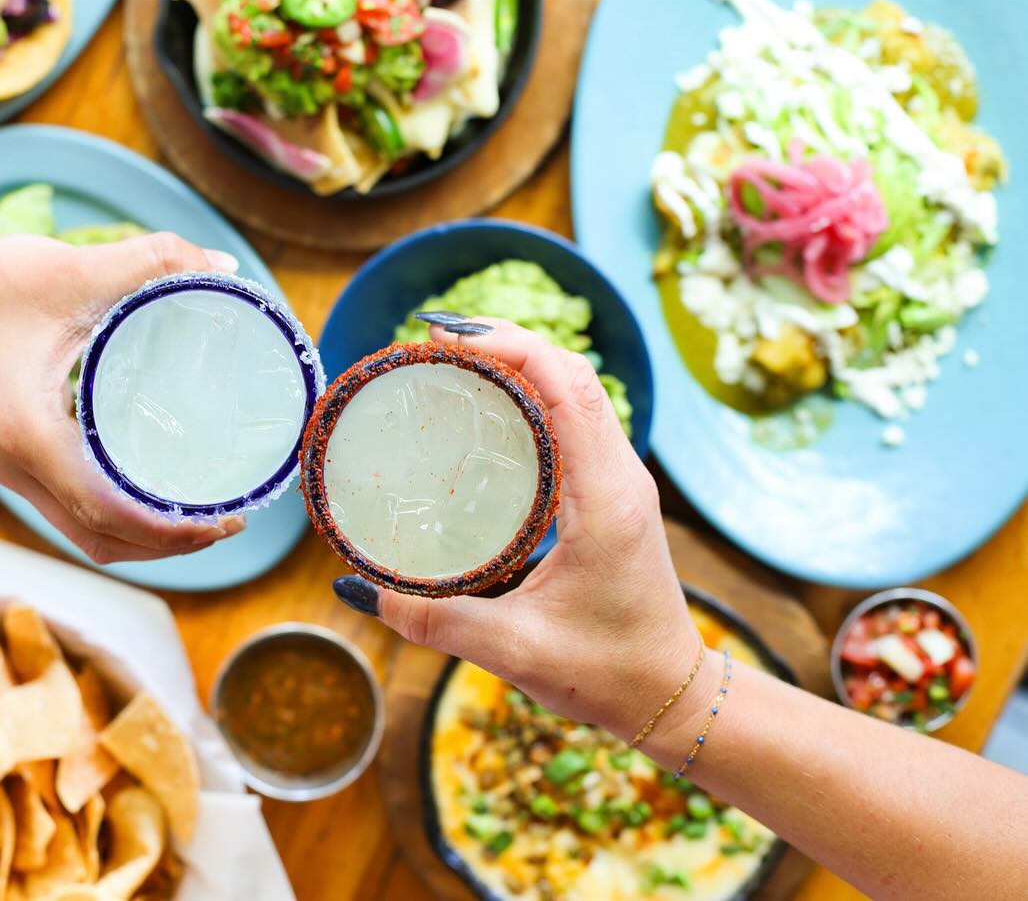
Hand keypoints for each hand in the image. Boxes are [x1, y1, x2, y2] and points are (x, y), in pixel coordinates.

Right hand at [0, 231, 246, 563]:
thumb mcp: (72, 268)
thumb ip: (150, 260)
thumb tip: (222, 266)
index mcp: (26, 431)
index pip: (104, 510)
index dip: (168, 530)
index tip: (222, 522)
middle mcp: (17, 466)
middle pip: (103, 540)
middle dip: (171, 545)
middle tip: (230, 522)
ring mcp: (14, 472)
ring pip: (89, 536)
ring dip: (149, 542)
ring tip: (206, 519)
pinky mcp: (18, 465)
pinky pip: (77, 515)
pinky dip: (124, 523)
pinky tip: (161, 497)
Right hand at [333, 319, 700, 736]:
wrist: (669, 695)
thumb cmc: (606, 673)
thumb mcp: (514, 650)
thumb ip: (436, 620)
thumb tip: (365, 589)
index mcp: (605, 498)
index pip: (567, 386)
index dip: (508, 346)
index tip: (444, 339)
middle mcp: (620, 476)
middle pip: (570, 372)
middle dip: (505, 342)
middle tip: (433, 344)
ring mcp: (620, 482)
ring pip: (575, 390)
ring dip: (520, 364)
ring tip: (453, 362)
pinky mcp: (612, 494)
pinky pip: (574, 420)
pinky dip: (532, 396)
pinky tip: (486, 411)